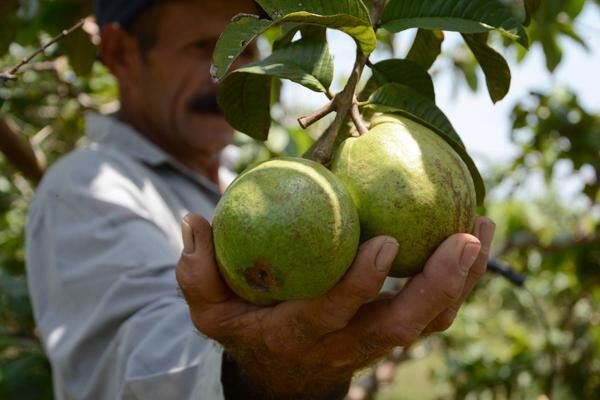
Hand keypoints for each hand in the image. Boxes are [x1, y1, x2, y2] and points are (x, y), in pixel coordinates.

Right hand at [176, 214, 494, 398]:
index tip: (383, 243)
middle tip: (464, 238)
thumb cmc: (246, 325)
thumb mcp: (209, 308)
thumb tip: (193, 223)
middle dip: (436, 287)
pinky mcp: (394, 328)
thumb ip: (197, 272)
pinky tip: (475, 238)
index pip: (331, 315)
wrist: (281, 366)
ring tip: (483, 229)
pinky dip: (461, 279)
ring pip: (428, 322)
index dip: (358, 286)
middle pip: (399, 326)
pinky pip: (436, 311)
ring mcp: (376, 340)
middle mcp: (346, 343)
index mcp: (300, 333)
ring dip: (461, 281)